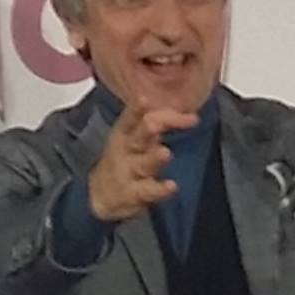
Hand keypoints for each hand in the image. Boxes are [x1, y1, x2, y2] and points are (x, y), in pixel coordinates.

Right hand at [88, 101, 198, 223]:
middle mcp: (126, 151)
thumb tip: (193, 116)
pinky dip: (160, 190)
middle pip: (137, 138)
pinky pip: (149, 191)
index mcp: (124, 133)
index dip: (136, 109)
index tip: (144, 99)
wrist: (101, 194)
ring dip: (154, 159)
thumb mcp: (137, 137)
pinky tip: (172, 186)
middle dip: (146, 131)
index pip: (130, 118)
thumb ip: (162, 123)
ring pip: (143, 164)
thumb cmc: (127, 158)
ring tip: (165, 153)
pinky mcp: (134, 194)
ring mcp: (129, 173)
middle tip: (154, 126)